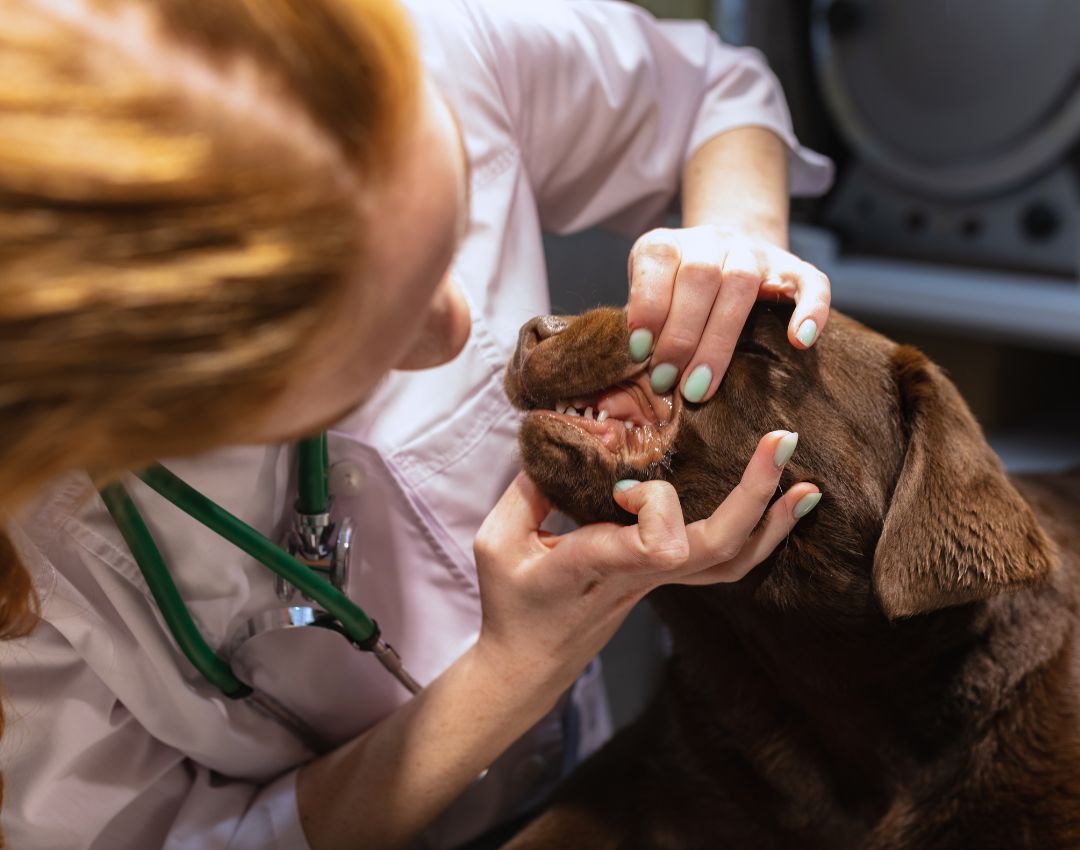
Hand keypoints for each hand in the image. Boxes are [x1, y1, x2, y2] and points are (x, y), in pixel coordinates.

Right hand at [471, 431, 819, 693]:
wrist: (529, 664)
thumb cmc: (512, 604)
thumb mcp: (497, 543)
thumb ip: (528, 488)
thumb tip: (563, 438)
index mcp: (597, 566)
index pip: (654, 547)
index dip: (657, 511)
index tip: (625, 488)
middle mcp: (640, 576)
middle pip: (716, 548)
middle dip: (753, 495)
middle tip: (781, 442)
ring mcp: (659, 582)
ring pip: (731, 562)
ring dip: (771, 521)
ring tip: (805, 482)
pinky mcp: (666, 580)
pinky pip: (724, 562)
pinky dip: (760, 536)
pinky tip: (781, 506)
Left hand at [626, 224, 830, 402]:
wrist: (723, 258)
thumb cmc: (672, 296)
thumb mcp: (646, 299)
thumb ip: (641, 322)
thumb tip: (637, 367)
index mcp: (668, 243)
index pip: (658, 261)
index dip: (648, 307)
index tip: (639, 351)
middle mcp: (712, 240)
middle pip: (700, 277)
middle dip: (681, 336)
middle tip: (667, 381)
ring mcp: (756, 252)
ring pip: (742, 282)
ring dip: (719, 339)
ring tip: (701, 386)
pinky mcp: (794, 269)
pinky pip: (811, 283)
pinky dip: (811, 310)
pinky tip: (800, 342)